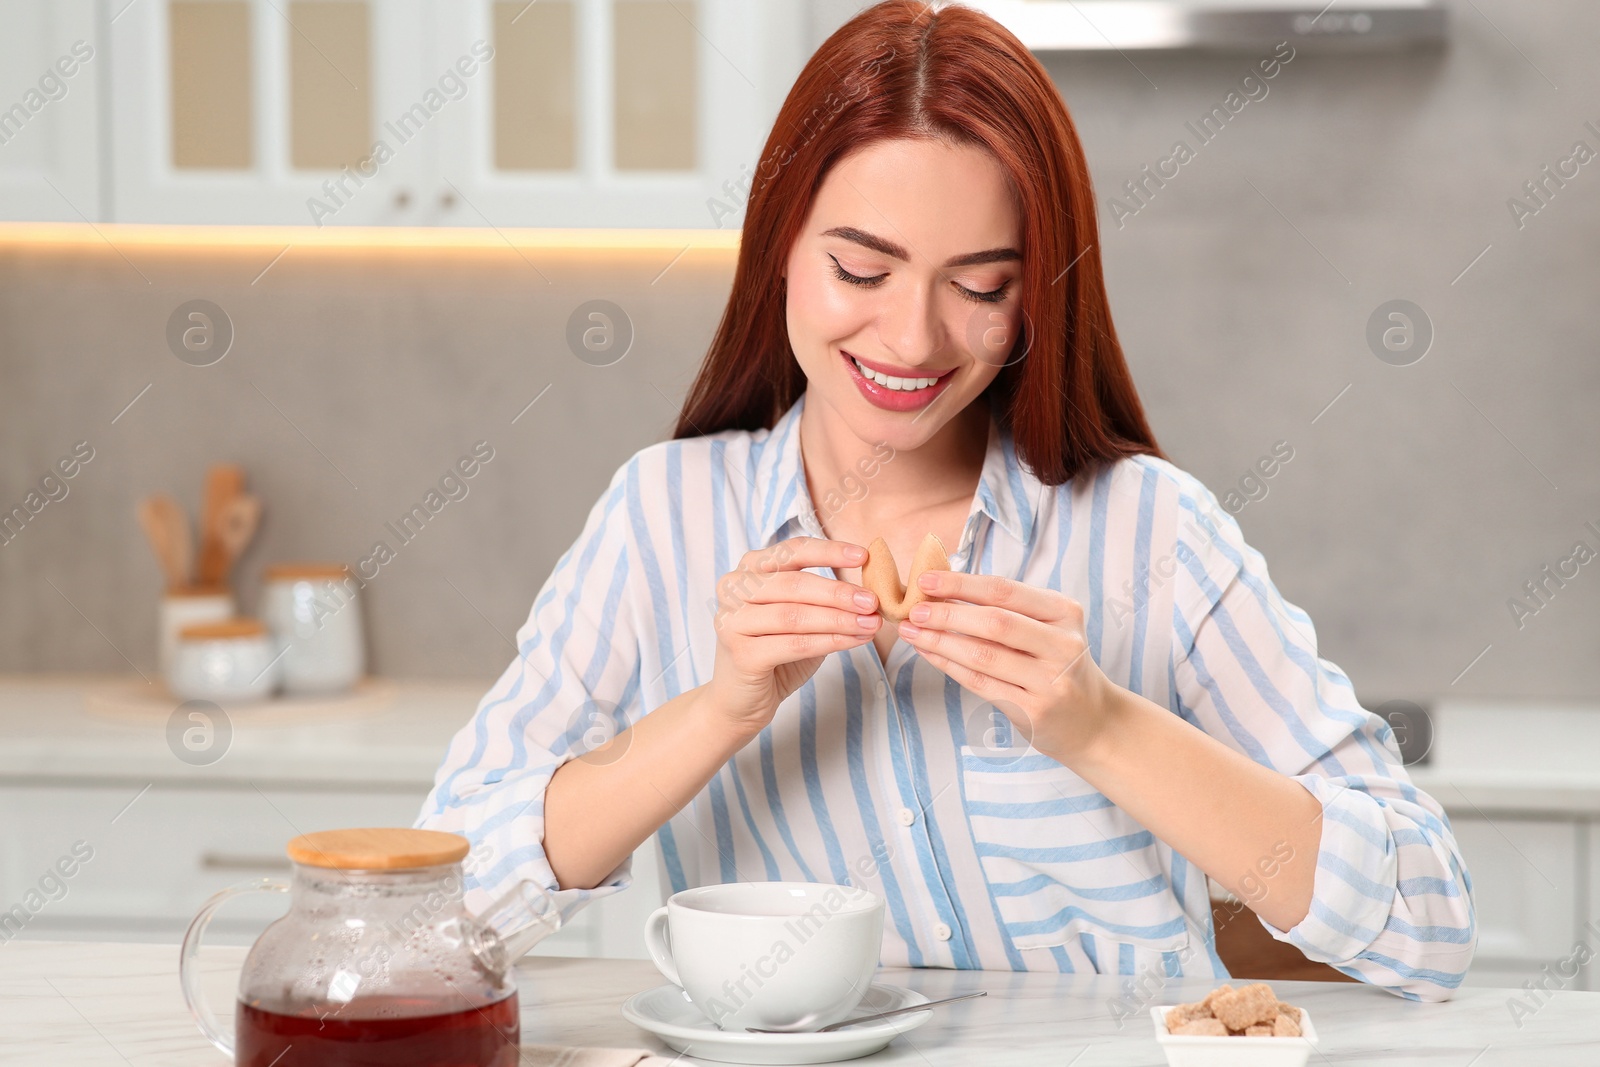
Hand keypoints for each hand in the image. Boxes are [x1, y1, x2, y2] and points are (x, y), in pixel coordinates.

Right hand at [705, 537, 881, 736]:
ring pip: (794, 615)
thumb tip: (867, 594)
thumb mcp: (798, 617)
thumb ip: (821, 600)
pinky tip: (854, 641)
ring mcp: (732, 622)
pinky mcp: (741, 654)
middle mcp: (733, 590)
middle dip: (838, 592)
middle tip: (871, 601)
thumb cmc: (773, 652)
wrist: (740, 700)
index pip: (791, 552)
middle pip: (793, 584)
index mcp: (747, 570)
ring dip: (839, 619)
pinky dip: (829, 642)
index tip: (862, 556)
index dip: (828, 552)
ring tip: (870, 624)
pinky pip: (794, 644)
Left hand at [895, 571, 1114, 763]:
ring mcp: (1051, 681)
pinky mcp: (1034, 711)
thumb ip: (1008, 610)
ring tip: (912, 632)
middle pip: (994, 622)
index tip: (926, 580)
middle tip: (913, 609)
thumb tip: (944, 591)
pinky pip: (981, 684)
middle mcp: (1063, 645)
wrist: (1093, 722)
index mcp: (1064, 613)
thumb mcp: (1048, 629)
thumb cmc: (1058, 666)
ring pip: (983, 655)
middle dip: (947, 614)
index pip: (1005, 591)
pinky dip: (950, 666)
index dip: (961, 584)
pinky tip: (930, 654)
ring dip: (940, 641)